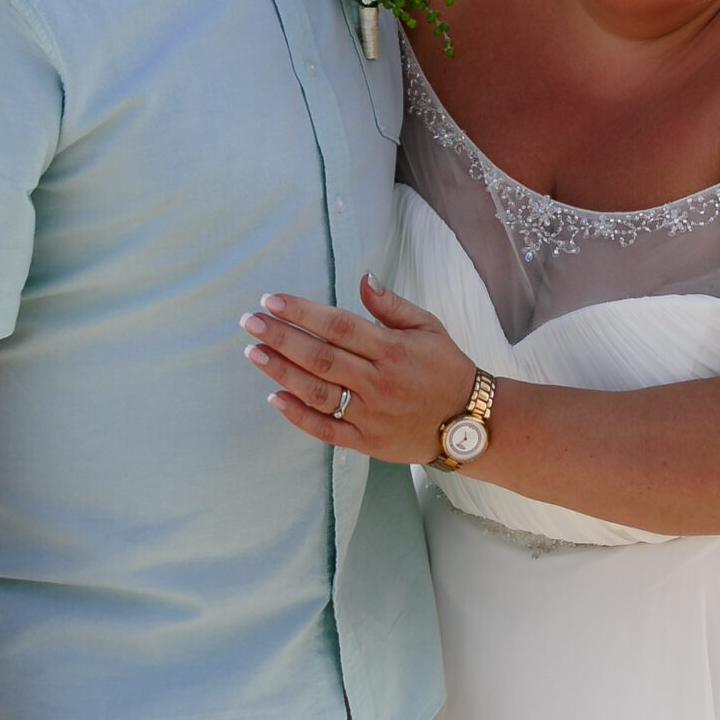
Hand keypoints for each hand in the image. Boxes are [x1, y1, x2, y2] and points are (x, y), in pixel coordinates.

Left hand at [244, 276, 477, 464]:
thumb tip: (363, 277)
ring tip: (254, 353)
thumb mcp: (428, 327)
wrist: (470, 423)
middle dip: (282, 338)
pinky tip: (275, 398)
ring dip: (282, 372)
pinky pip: (327, 430)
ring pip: (318, 392)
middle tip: (250, 322)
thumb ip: (391, 305)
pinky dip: (299, 416)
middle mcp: (378, 381)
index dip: (303, 312)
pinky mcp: (367, 442)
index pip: (339, 326)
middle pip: (321, 357)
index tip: (272, 300)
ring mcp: (371, 414)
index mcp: (392, 349)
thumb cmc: (447, 369)